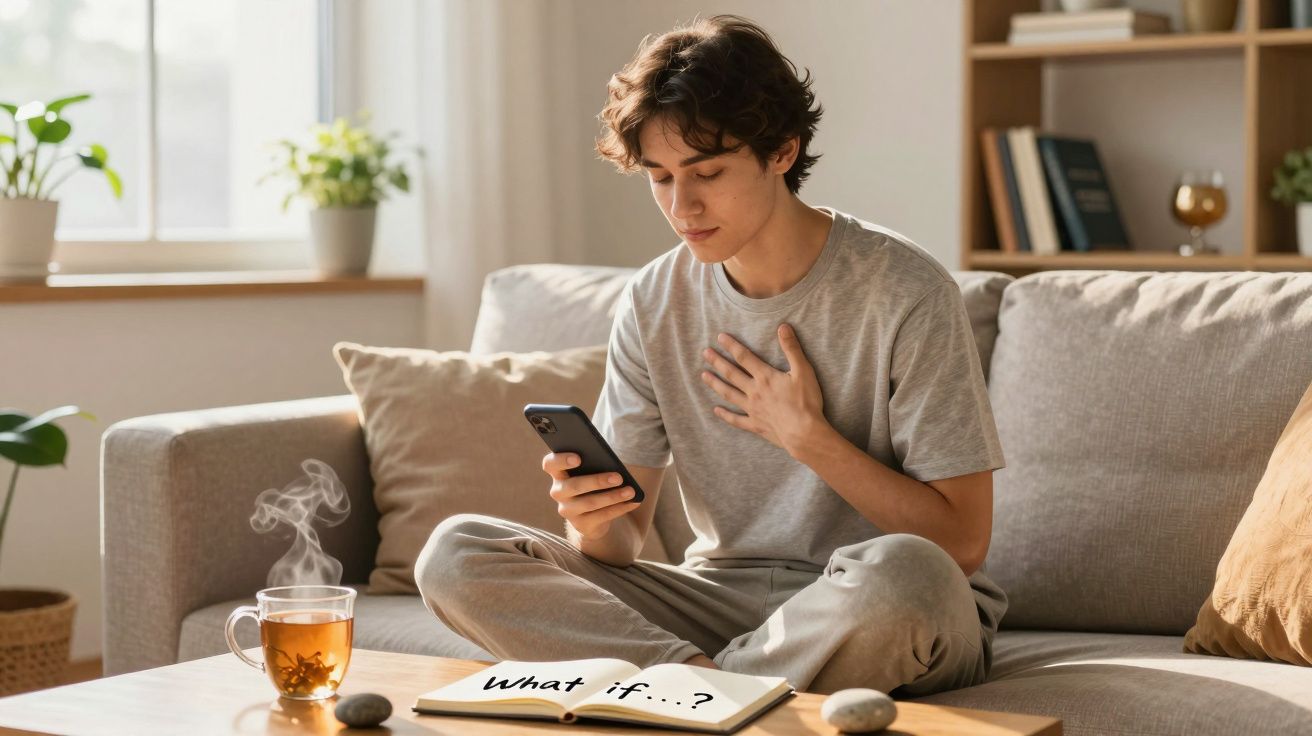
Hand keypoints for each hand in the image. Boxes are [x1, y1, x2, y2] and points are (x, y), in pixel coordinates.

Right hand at [542, 452, 639, 539]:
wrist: (591, 514)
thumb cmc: (592, 482)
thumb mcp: (591, 471)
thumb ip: (595, 464)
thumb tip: (614, 465)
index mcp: (558, 473)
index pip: (550, 464)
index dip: (561, 460)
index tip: (578, 458)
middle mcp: (558, 492)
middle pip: (574, 486)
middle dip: (597, 481)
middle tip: (619, 477)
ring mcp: (567, 510)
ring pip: (590, 503)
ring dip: (613, 497)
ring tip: (630, 491)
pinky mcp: (580, 525)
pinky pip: (601, 516)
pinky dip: (619, 508)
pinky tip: (632, 502)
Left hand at [700, 323, 827, 456]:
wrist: (804, 433)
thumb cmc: (806, 402)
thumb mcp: (803, 371)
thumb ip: (792, 349)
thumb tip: (783, 327)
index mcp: (765, 377)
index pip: (744, 357)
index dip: (731, 346)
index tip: (719, 338)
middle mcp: (754, 392)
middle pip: (731, 374)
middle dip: (717, 362)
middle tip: (705, 353)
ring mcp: (752, 409)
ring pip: (729, 394)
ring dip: (715, 384)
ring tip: (703, 376)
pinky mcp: (755, 425)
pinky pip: (736, 419)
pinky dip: (725, 415)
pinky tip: (716, 410)